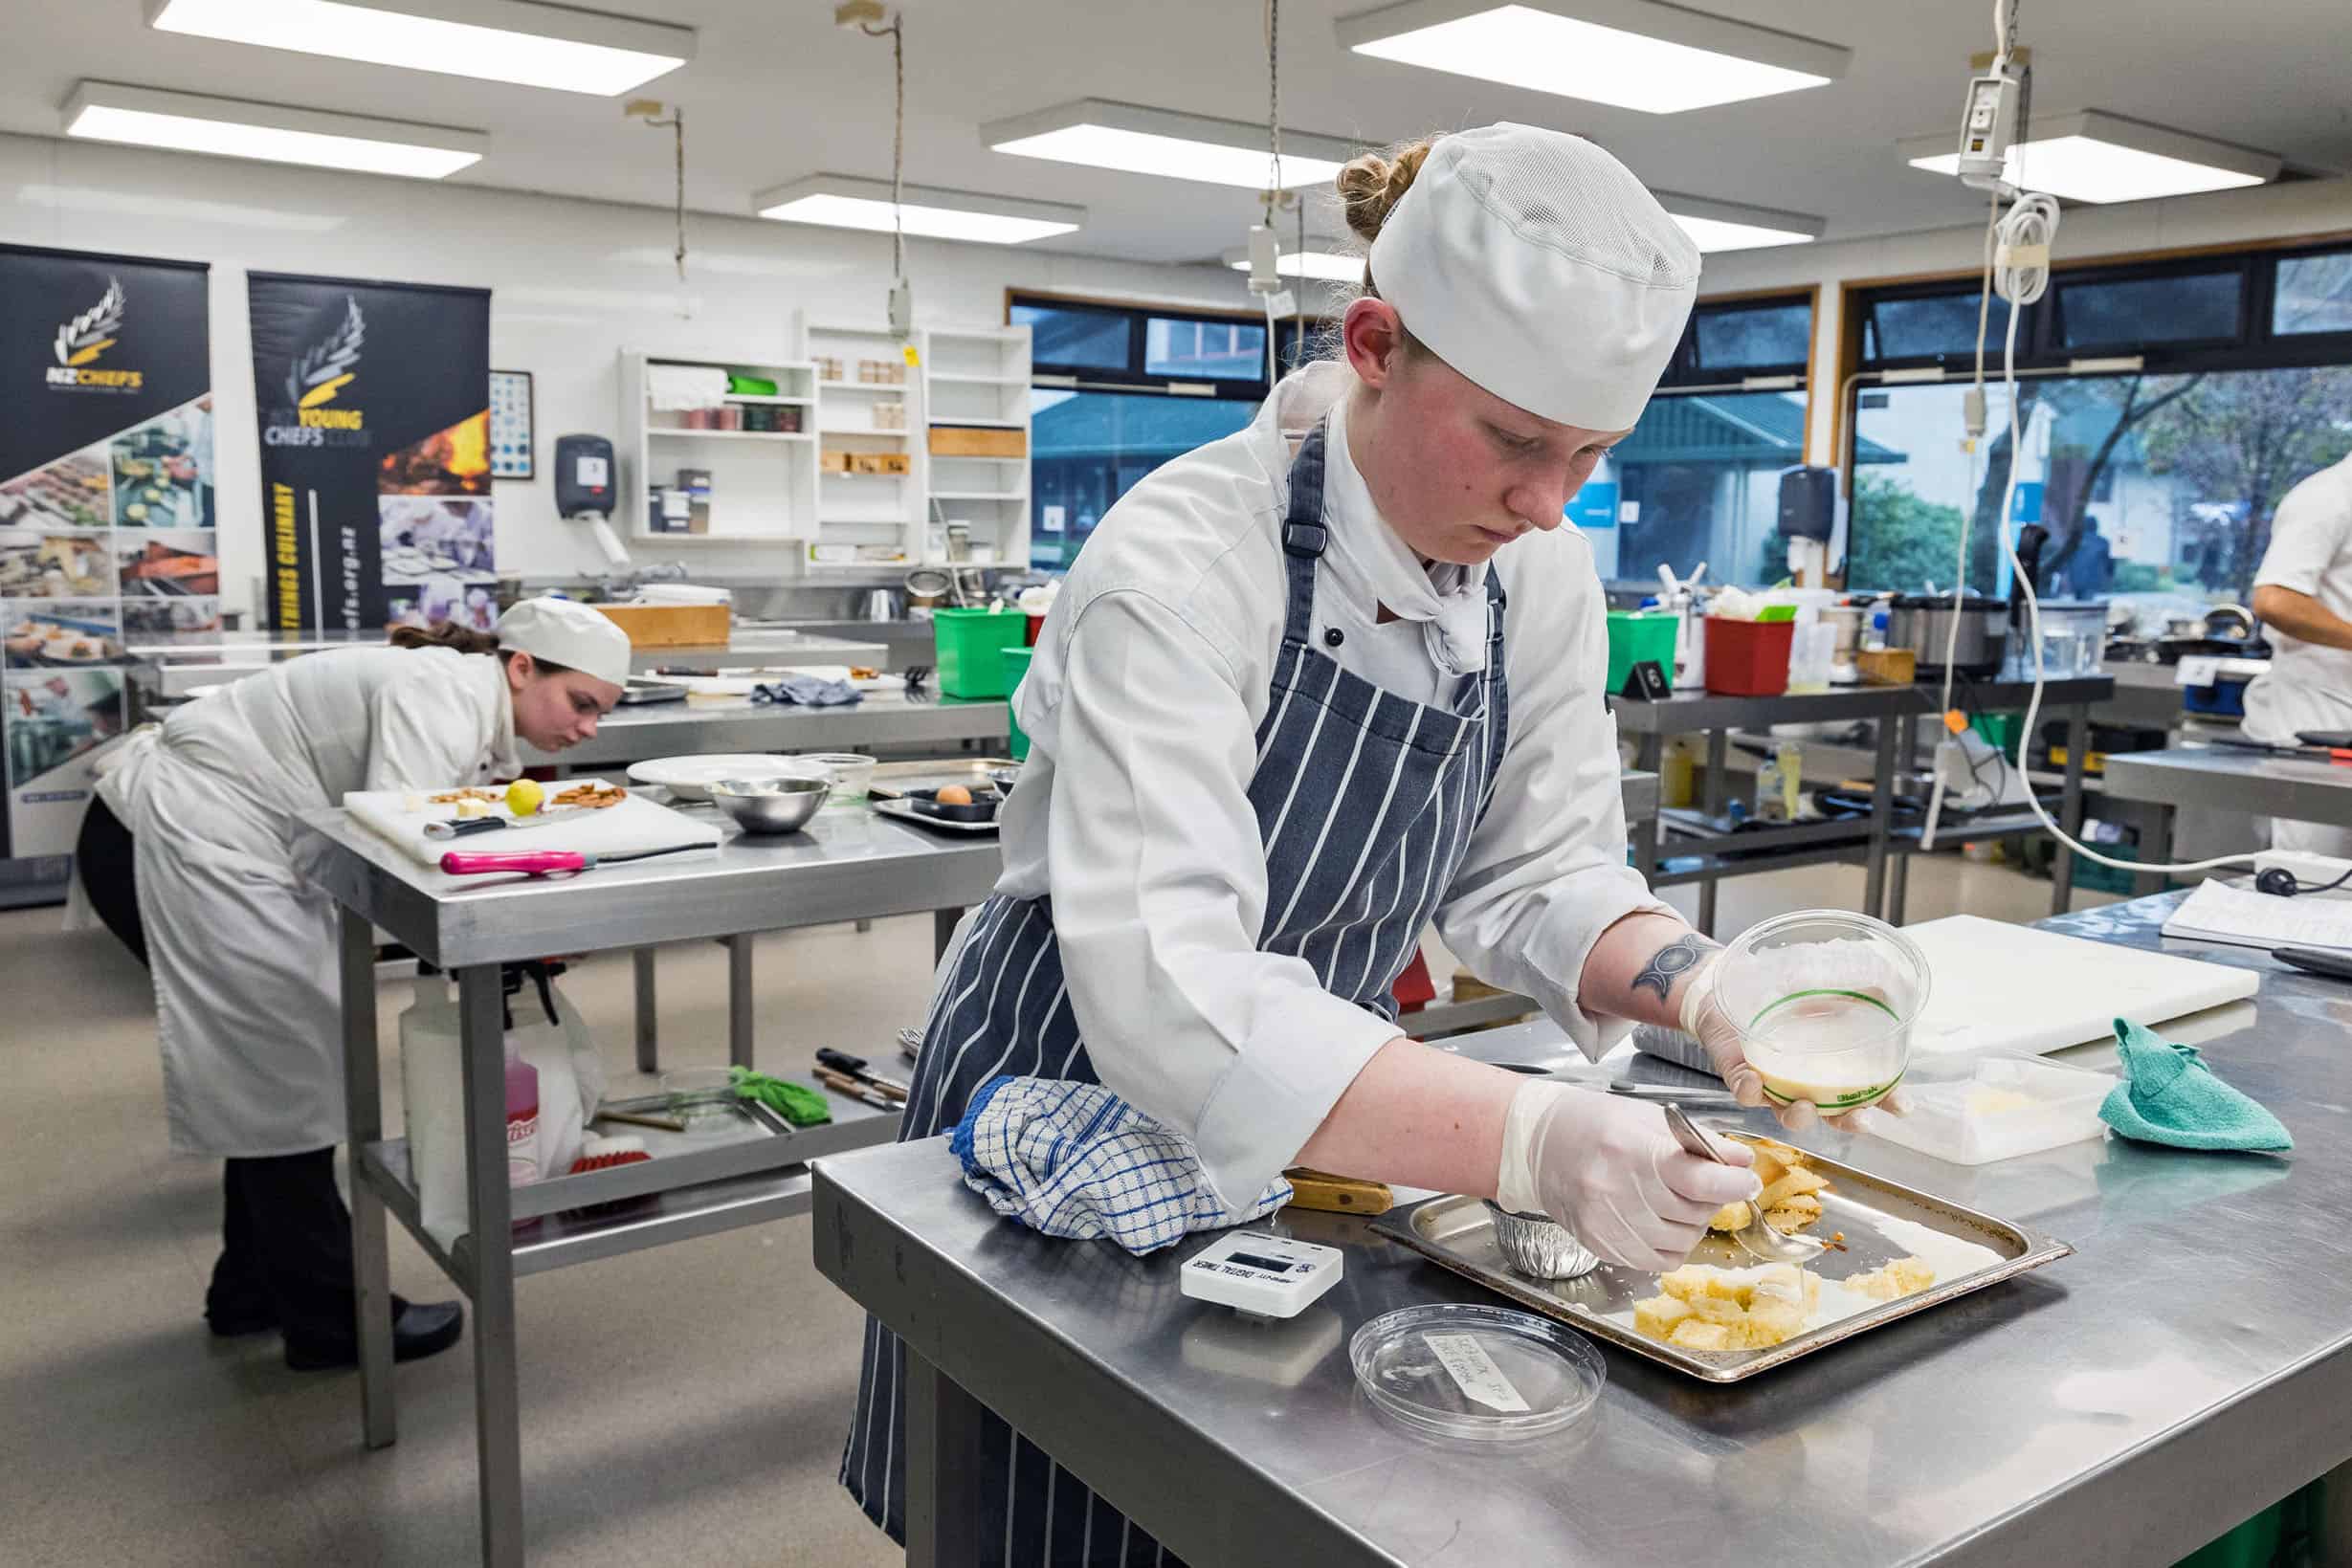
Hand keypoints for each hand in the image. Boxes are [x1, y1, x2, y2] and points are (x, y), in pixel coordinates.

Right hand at [1501, 1083, 1758, 1272]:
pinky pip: (1659, 1261)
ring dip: (1692, 1224)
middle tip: (1700, 1182)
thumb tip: (1742, 1162)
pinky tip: (1659, 1222)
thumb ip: (1700, 1141)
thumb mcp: (1650, 1119)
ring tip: (1674, 1200)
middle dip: (1710, 1198)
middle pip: (1694, 1212)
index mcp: (1633, 1151)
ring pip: (1682, 1242)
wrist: (1542, 1146)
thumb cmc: (1598, 1125)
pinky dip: (1671, 1246)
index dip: (1732, 1184)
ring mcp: (1608, 1224)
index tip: (1746, 1181)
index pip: (1698, 1180)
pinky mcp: (1602, 1246)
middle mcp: (1618, 1191)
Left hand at [1681, 955, 1898, 1132]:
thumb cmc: (1779, 996)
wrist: (1728, 991)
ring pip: (1789, 1114)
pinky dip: (1751, 1091)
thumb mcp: (1820, 990)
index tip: (1904, 1106)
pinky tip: (1755, 1081)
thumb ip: (1851, 992)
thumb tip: (1886, 987)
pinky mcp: (1741, 1078)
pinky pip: (1746, 1093)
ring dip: (1800, 1116)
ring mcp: (1773, 1085)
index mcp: (1832, 1068)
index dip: (1888, 1102)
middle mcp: (1806, 1083)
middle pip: (1833, 1115)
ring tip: (1806, 1106)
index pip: (1867, 1092)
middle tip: (1861, 1120)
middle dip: (1850, 1122)